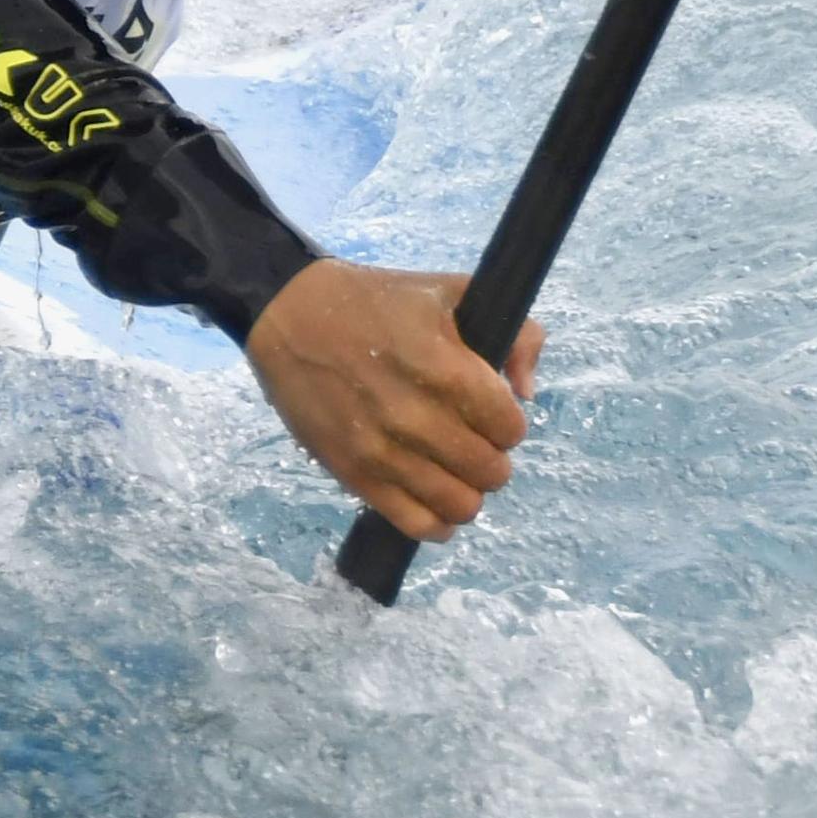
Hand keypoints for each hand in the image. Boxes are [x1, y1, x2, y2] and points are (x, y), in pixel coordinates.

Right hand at [243, 259, 544, 542]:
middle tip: (470, 437)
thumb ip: (514, 333)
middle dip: (490, 456)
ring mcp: (382, 452)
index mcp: (445, 369)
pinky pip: (416, 524)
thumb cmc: (374, 301)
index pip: (510, 429)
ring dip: (466, 489)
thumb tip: (527, 393)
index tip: (489, 411)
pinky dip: (437, 522)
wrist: (289, 314)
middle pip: (491, 472)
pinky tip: (434, 498)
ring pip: (460, 506)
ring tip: (451, 467)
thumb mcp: (451, 293)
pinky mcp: (354, 475)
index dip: (507, 421)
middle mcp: (416, 418)